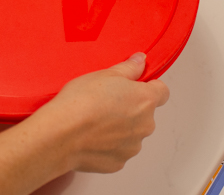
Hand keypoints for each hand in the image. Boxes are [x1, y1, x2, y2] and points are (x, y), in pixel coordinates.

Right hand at [31, 52, 168, 172]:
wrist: (62, 133)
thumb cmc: (81, 102)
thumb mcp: (105, 74)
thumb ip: (128, 68)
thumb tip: (140, 61)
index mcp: (145, 100)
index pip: (162, 91)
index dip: (148, 87)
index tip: (133, 85)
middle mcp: (145, 125)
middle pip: (144, 114)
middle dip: (129, 108)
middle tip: (105, 102)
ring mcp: (132, 146)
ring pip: (131, 133)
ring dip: (119, 128)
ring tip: (94, 121)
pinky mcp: (118, 162)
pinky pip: (117, 150)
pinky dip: (108, 144)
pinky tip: (90, 136)